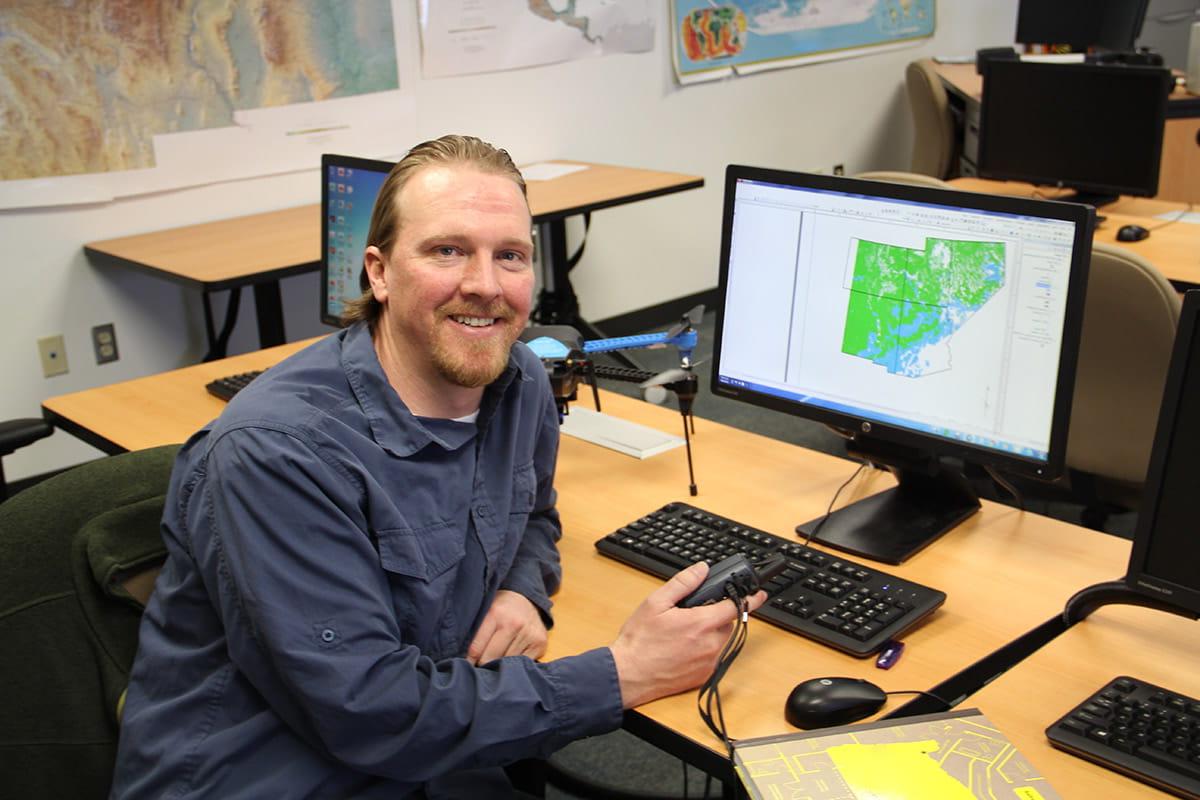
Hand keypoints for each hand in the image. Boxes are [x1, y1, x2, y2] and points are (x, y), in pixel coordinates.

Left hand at [467, 590, 548, 664]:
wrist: (527, 598)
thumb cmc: (499, 607)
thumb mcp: (483, 611)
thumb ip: (472, 631)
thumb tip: (457, 657)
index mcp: (495, 613)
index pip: (475, 649)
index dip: (467, 661)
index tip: (464, 666)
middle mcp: (514, 623)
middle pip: (490, 659)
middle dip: (482, 665)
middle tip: (479, 664)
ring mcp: (529, 634)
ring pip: (506, 665)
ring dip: (499, 667)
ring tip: (495, 660)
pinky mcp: (540, 643)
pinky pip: (521, 665)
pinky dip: (514, 666)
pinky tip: (510, 658)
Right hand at [609, 561, 766, 708]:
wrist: (628, 676)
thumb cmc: (639, 641)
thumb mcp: (656, 603)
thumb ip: (683, 584)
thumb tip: (701, 570)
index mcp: (701, 624)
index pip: (735, 607)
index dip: (749, 598)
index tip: (759, 593)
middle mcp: (710, 645)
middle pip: (726, 623)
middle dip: (714, 615)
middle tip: (690, 615)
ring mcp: (709, 663)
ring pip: (720, 640)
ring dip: (709, 633)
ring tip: (681, 634)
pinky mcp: (704, 676)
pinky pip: (713, 656)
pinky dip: (704, 649)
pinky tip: (682, 649)